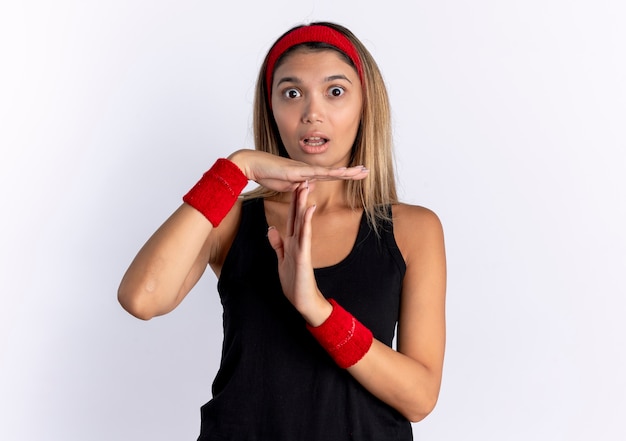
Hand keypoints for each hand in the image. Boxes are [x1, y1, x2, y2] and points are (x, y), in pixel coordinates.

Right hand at [228, 149, 368, 191]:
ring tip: (362, 171)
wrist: (252, 164)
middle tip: (367, 171)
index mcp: (306, 174)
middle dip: (351, 172)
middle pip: (334, 172)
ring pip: (330, 171)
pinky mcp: (298, 171)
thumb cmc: (266, 174)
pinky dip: (331, 173)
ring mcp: (304, 169)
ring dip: (347, 172)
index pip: (329, 175)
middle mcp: (308, 170)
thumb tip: (310, 187)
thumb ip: (299, 186)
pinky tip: (343, 172)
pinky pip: (317, 173)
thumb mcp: (286, 186)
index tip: (356, 174)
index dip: (343, 174)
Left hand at [266, 182, 331, 325]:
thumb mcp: (282, 260)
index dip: (292, 203)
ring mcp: (302, 248)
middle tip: (302, 179)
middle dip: (299, 198)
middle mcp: (298, 242)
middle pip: (297, 216)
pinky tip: (308, 210)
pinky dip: (306, 222)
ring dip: (303, 205)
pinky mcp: (303, 256)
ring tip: (306, 188)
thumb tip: (271, 228)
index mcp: (292, 242)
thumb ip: (278, 244)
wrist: (304, 301)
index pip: (292, 218)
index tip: (293, 187)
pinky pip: (304, 236)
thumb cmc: (295, 283)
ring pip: (302, 222)